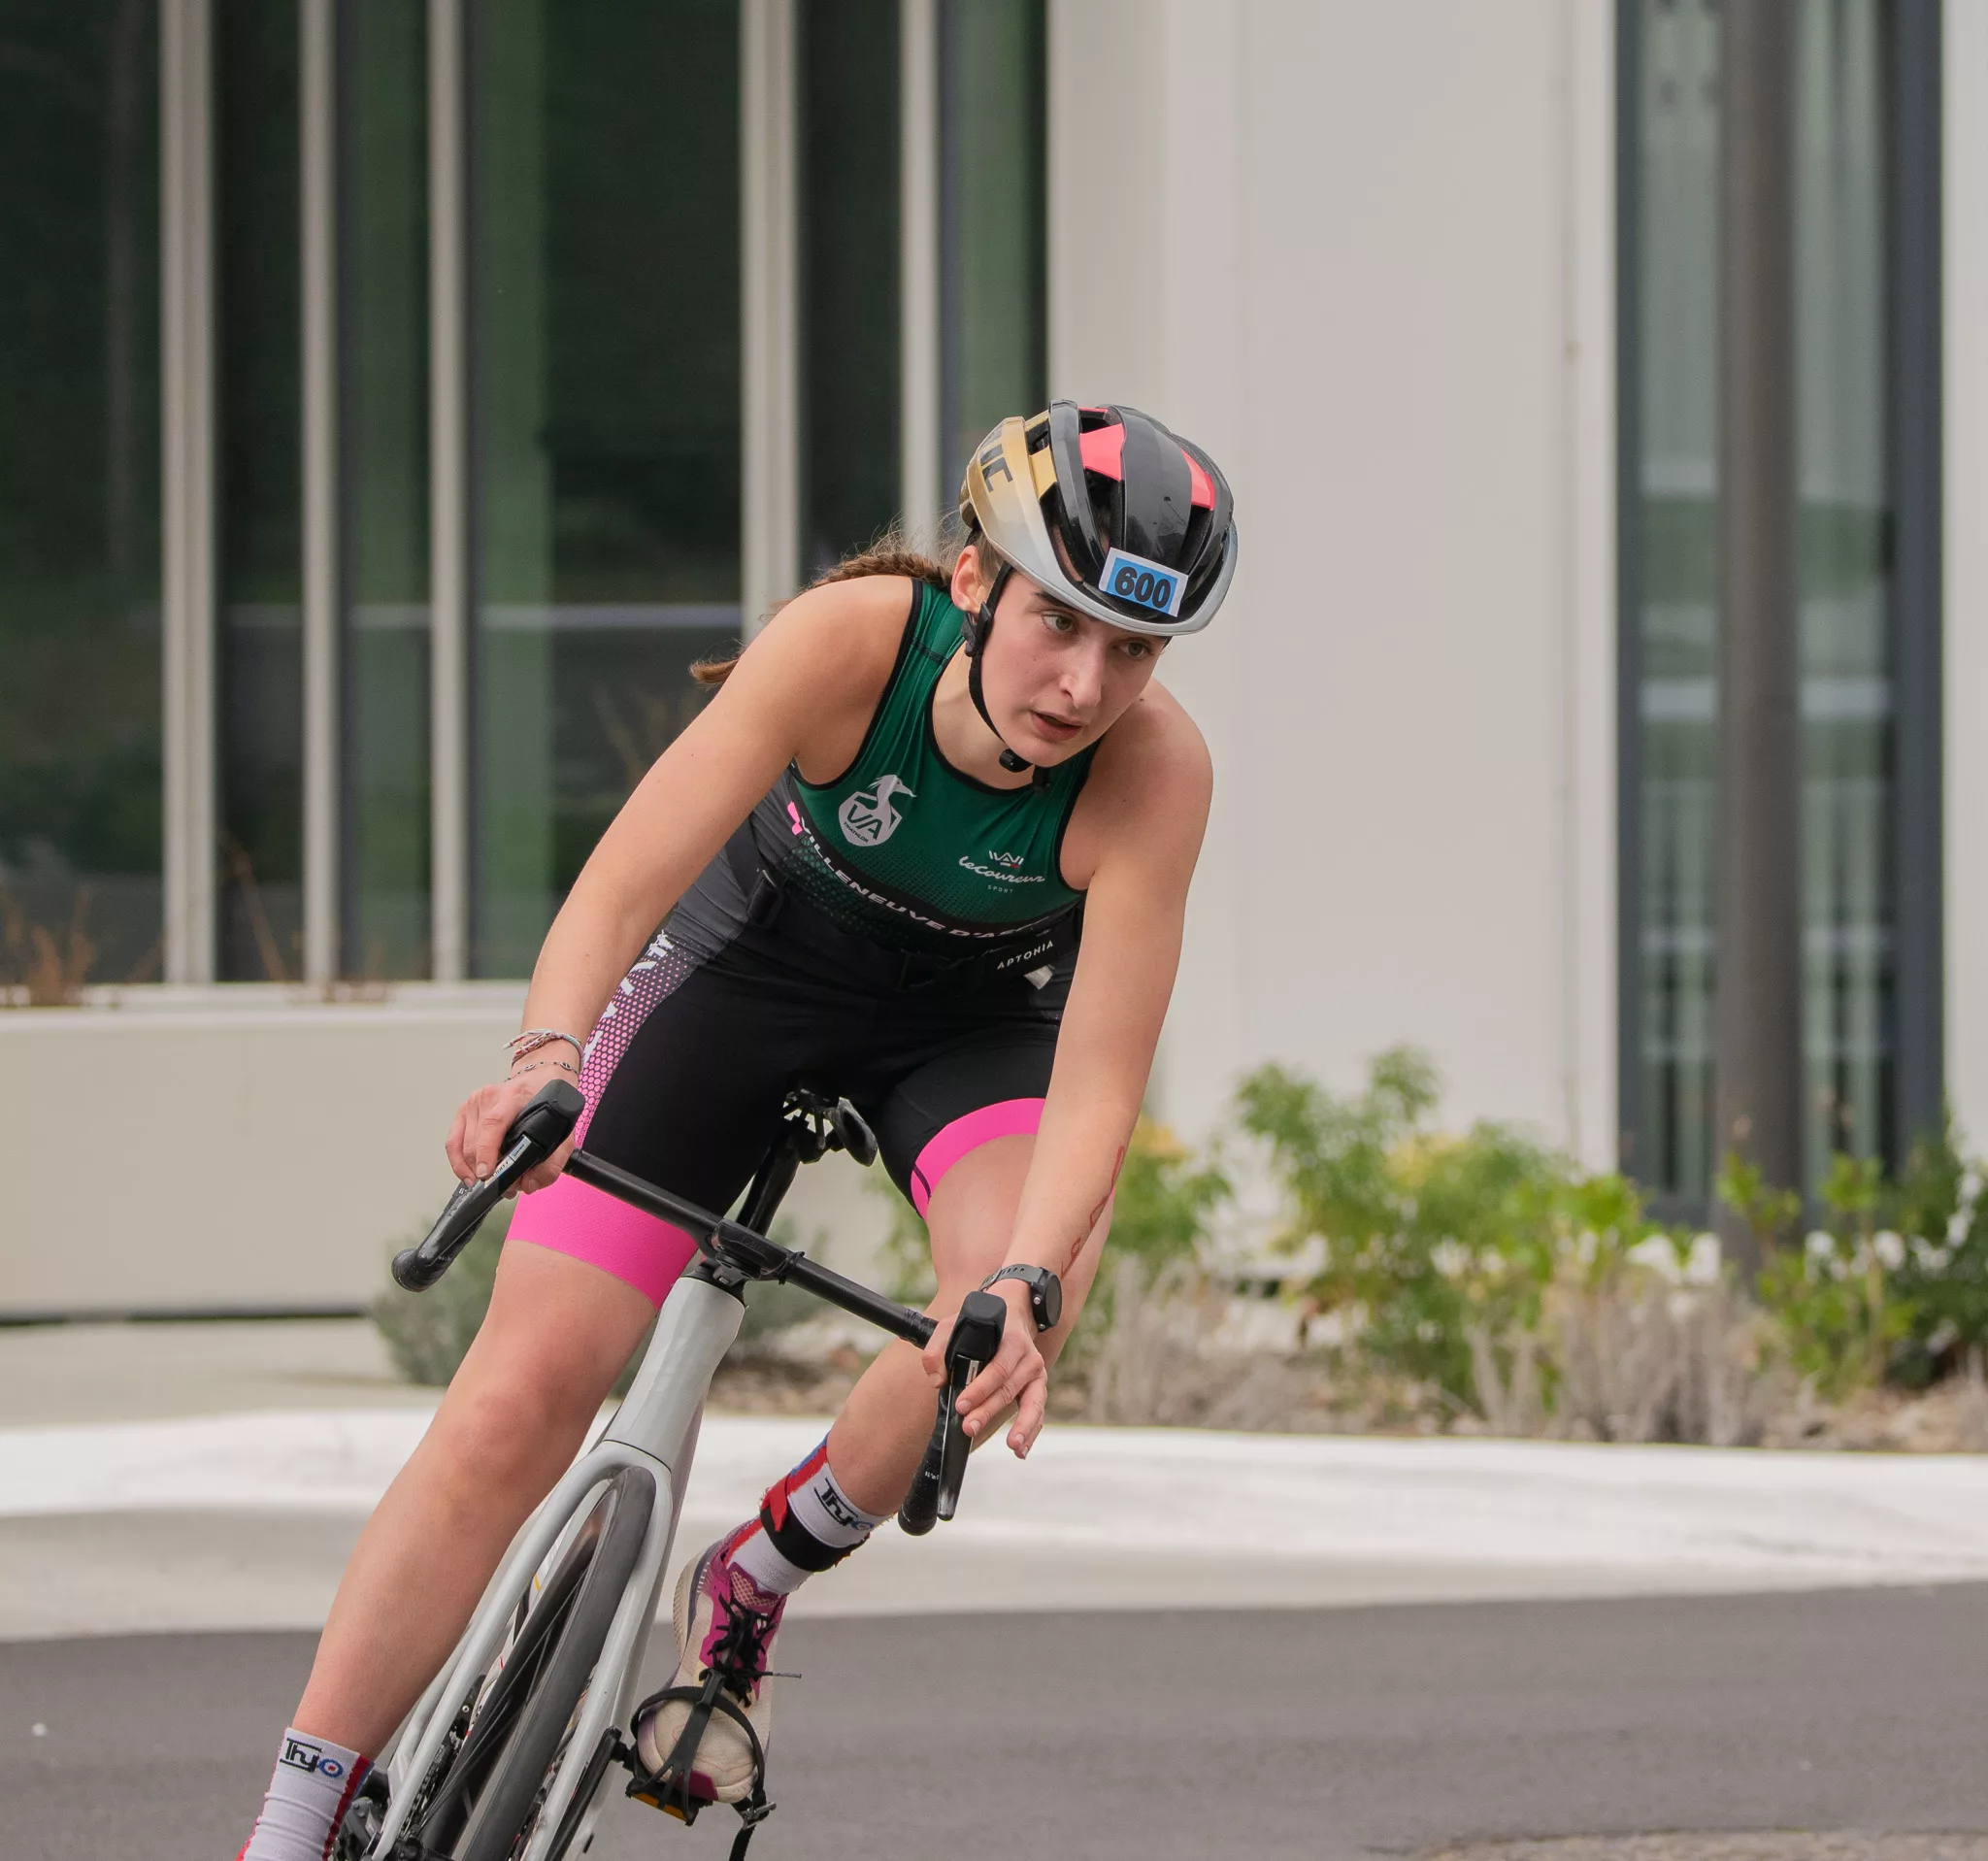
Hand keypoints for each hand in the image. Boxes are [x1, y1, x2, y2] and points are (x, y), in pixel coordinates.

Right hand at [444, 1070, 579, 1196]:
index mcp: (514, 1096)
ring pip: (462, 1145)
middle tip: (501, 1187)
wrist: (538, 1080)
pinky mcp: (463, 1110)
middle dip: (484, 1171)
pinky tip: (469, 1174)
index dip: (487, 1151)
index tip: (486, 1173)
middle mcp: (489, 1097)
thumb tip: (528, 1185)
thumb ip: (551, 1164)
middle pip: (475, 1141)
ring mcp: (473, 1102)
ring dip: (472, 1170)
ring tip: (489, 1182)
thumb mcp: (562, 1133)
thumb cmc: (547, 1105)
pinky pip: (452, 1142)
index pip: (493, 1124)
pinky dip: (458, 1162)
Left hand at [921, 1280, 1046, 1459]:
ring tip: (1012, 1446)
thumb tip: (937, 1380)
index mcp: (1011, 1340)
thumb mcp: (953, 1324)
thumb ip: (937, 1348)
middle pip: (1009, 1388)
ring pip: (1031, 1403)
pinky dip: (1031, 1431)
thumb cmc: (981, 1323)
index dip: (980, 1389)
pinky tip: (1020, 1449)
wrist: (1012, 1311)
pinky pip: (1038, 1411)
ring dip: (1021, 1426)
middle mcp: (1028, 1357)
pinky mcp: (1037, 1387)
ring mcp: (1036, 1373)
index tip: (961, 1404)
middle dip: (988, 1411)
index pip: (997, 1368)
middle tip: (969, 1427)